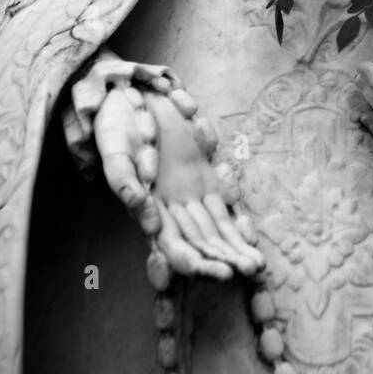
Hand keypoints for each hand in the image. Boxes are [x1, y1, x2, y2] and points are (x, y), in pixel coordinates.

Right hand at [65, 49, 263, 283]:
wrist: (129, 100)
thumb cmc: (117, 128)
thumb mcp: (115, 150)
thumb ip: (124, 179)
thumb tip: (139, 208)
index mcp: (147, 209)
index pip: (174, 246)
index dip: (195, 262)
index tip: (219, 274)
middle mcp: (169, 209)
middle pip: (200, 243)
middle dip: (223, 261)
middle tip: (250, 274)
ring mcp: (187, 195)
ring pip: (214, 229)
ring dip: (234, 248)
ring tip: (257, 266)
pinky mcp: (202, 178)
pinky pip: (222, 204)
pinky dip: (235, 221)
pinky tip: (251, 237)